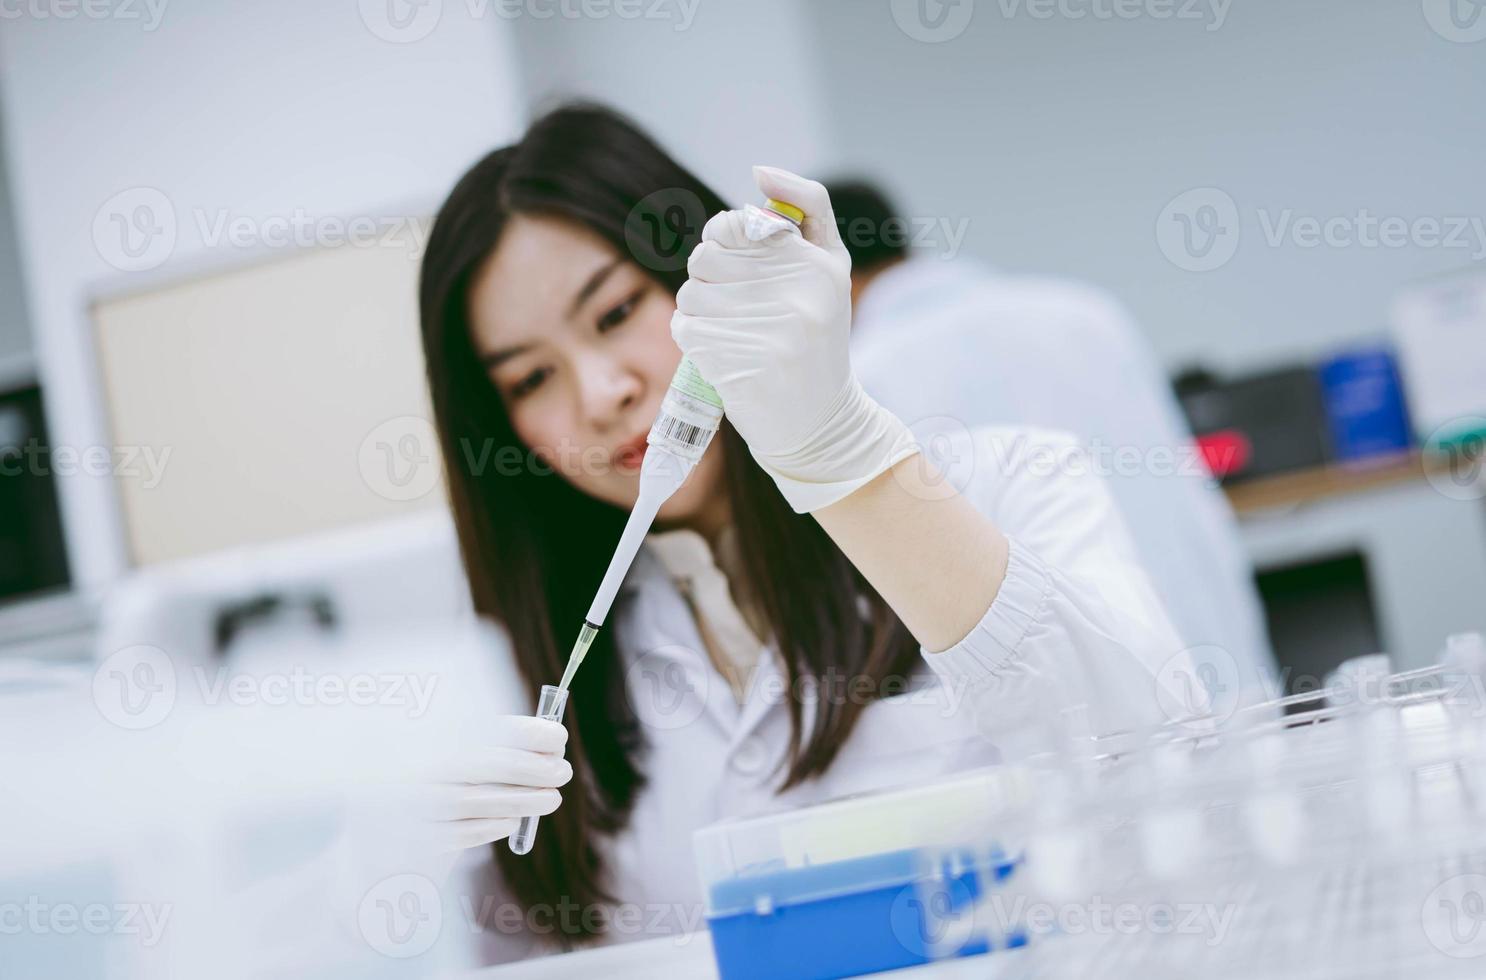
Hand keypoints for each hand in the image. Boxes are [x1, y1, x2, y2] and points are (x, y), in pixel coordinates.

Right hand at [418, 715, 571, 851]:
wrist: (378, 795)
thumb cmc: (434, 766)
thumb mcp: (456, 742)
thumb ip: (498, 741)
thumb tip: (549, 746)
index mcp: (437, 733)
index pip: (488, 727)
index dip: (529, 732)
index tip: (558, 737)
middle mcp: (426, 763)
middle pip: (487, 764)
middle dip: (532, 769)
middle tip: (563, 773)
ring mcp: (418, 799)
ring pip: (475, 801)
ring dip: (521, 801)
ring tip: (551, 799)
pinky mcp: (415, 831)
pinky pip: (458, 833)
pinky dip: (491, 827)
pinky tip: (513, 821)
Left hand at [672, 166, 916, 512]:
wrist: (821, 423)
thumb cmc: (818, 339)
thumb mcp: (830, 270)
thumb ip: (806, 212)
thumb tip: (760, 170)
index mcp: (818, 263)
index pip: (736, 222)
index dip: (721, 237)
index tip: (733, 259)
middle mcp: (797, 293)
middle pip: (706, 256)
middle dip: (707, 275)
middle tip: (728, 298)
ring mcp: (767, 330)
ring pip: (691, 293)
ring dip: (698, 309)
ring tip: (726, 327)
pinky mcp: (737, 363)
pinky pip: (684, 328)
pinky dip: (692, 337)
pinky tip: (717, 349)